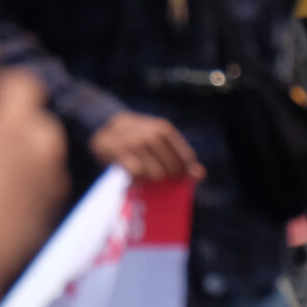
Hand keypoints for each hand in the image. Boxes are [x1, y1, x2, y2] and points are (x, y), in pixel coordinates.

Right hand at [0, 71, 70, 284]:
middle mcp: (42, 139)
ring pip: (44, 148)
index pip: (23, 84)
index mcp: (10, 121)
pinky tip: (4, 200)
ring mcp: (54, 170)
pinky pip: (47, 177)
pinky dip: (32, 180)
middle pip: (36, 118)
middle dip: (16, 125)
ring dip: (26, 154)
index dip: (6, 89)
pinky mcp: (58, 198)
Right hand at [89, 112, 204, 182]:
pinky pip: (137, 177)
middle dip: (167, 177)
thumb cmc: (138, 137)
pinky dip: (137, 181)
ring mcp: (136, 144)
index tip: (178, 177)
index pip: (186, 158)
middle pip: (172, 170)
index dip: (185, 172)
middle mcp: (152, 135)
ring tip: (143, 174)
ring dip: (150, 180)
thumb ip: (180, 156)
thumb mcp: (159, 139)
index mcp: (164, 130)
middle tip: (157, 175)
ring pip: (156, 175)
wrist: (104, 125)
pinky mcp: (120, 154)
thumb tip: (201, 175)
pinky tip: (133, 177)